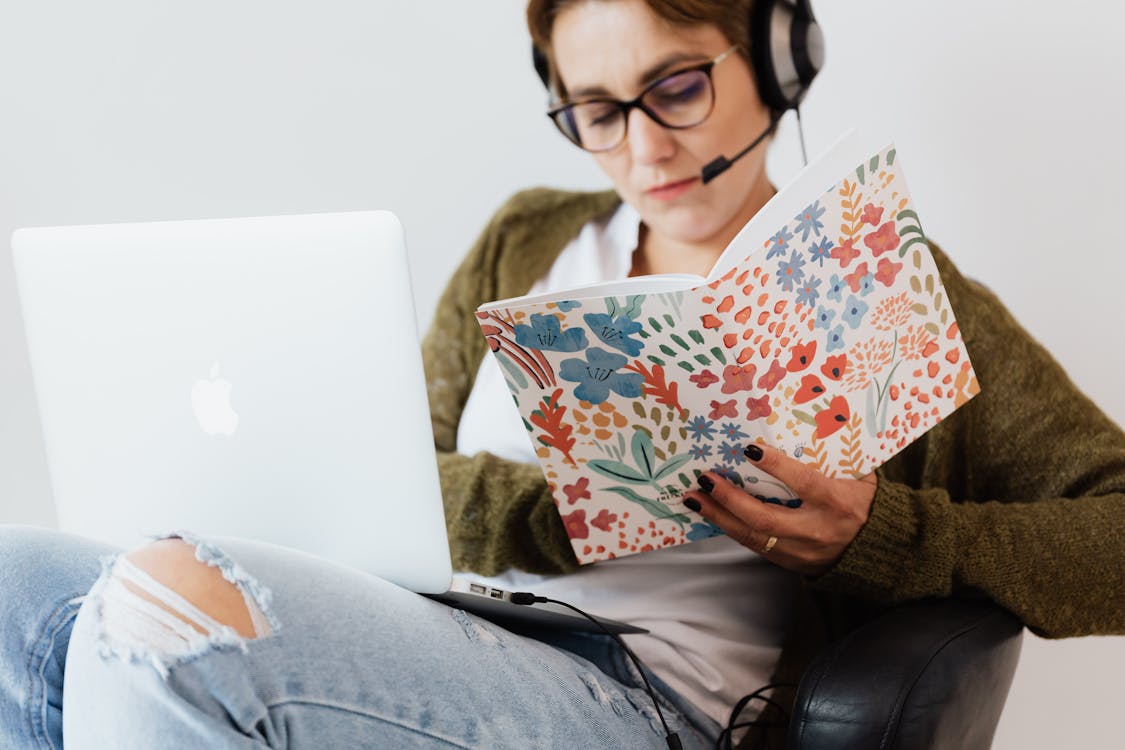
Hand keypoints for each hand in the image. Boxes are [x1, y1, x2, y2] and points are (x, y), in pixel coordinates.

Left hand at [685, 443, 876, 575]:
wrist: (883, 552)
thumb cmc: (867, 504)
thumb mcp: (860, 477)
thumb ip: (832, 457)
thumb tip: (801, 426)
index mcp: (837, 502)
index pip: (803, 482)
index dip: (776, 466)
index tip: (749, 448)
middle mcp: (817, 529)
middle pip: (765, 518)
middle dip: (730, 499)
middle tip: (705, 480)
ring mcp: (802, 551)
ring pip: (753, 537)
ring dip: (719, 517)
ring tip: (694, 500)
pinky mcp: (792, 563)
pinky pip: (756, 547)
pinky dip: (732, 529)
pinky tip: (712, 516)